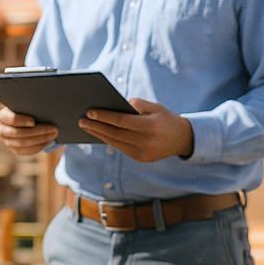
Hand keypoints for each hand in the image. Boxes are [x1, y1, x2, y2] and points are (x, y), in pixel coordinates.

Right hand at [0, 107, 57, 155]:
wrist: (26, 117)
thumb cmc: (27, 108)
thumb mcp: (26, 105)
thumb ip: (30, 106)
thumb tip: (44, 107)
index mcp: (2, 117)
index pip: (11, 119)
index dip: (22, 121)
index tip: (33, 121)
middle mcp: (2, 130)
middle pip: (17, 133)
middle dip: (37, 131)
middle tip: (53, 128)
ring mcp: (7, 141)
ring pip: (22, 144)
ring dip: (40, 139)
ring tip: (53, 134)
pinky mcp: (14, 149)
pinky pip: (26, 151)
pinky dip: (38, 146)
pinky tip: (48, 141)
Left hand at [78, 98, 192, 161]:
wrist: (183, 139)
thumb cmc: (165, 118)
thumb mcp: (155, 107)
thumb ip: (136, 104)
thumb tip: (114, 105)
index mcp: (150, 126)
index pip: (121, 121)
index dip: (104, 116)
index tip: (89, 112)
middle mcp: (146, 141)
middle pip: (114, 133)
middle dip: (96, 126)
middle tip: (80, 120)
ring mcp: (143, 153)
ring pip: (114, 143)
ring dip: (98, 134)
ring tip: (85, 126)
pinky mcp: (140, 159)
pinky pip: (120, 148)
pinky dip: (108, 140)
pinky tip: (98, 133)